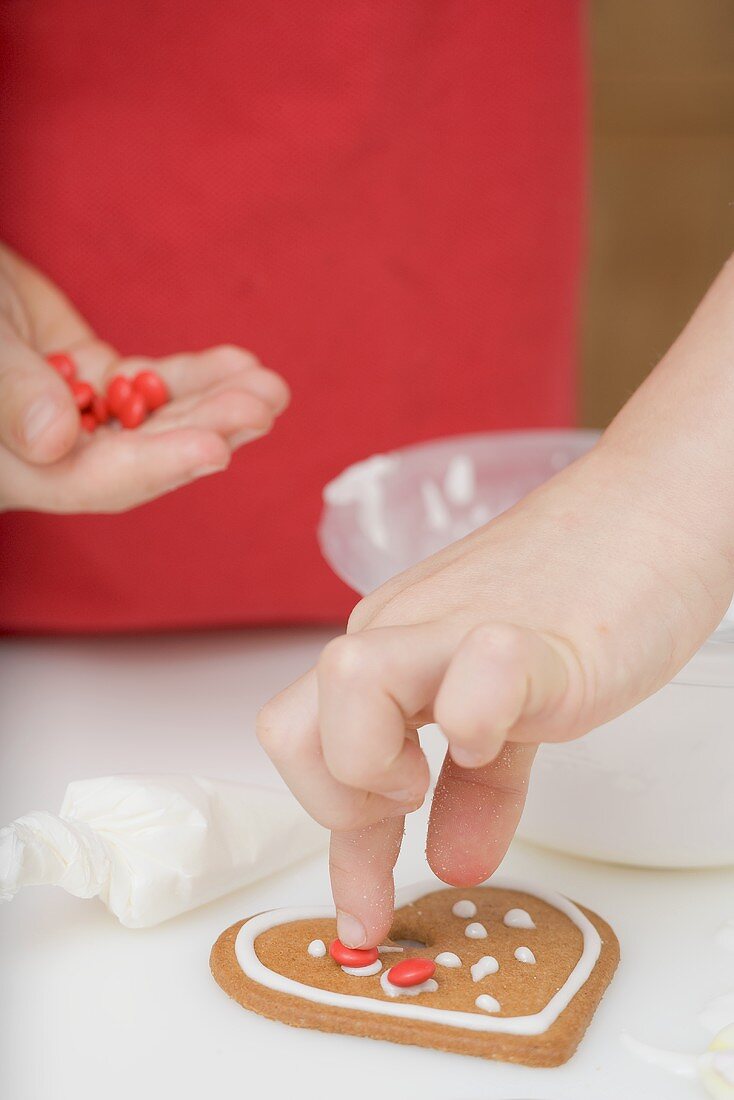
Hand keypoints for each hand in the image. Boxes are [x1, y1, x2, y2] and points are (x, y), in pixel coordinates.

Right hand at [0, 245, 288, 511]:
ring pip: (152, 421)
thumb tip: (56, 442)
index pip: (89, 478)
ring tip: (270, 387)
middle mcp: (45, 453)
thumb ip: (8, 390)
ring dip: (213, 405)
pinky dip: (192, 377)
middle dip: (205, 430)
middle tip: (263, 404)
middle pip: (138, 455)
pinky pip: (149, 385)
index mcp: (9, 464)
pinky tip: (238, 365)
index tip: (217, 448)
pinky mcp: (90, 380)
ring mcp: (72, 417)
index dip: (156, 466)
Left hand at [258, 258, 733, 949]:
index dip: (336, 851)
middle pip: (288, 728)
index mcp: (391, 653)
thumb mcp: (510, 704)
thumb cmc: (584, 593)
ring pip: (346, 684)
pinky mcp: (531, 633)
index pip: (313, 749)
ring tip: (447, 767)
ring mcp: (457, 626)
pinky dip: (476, 721)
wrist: (651, 507)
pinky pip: (476, 673)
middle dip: (335, 806)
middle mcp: (401, 636)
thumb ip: (476, 783)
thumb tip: (452, 858)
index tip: (362, 918)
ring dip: (378, 764)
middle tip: (411, 811)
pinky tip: (504, 735)